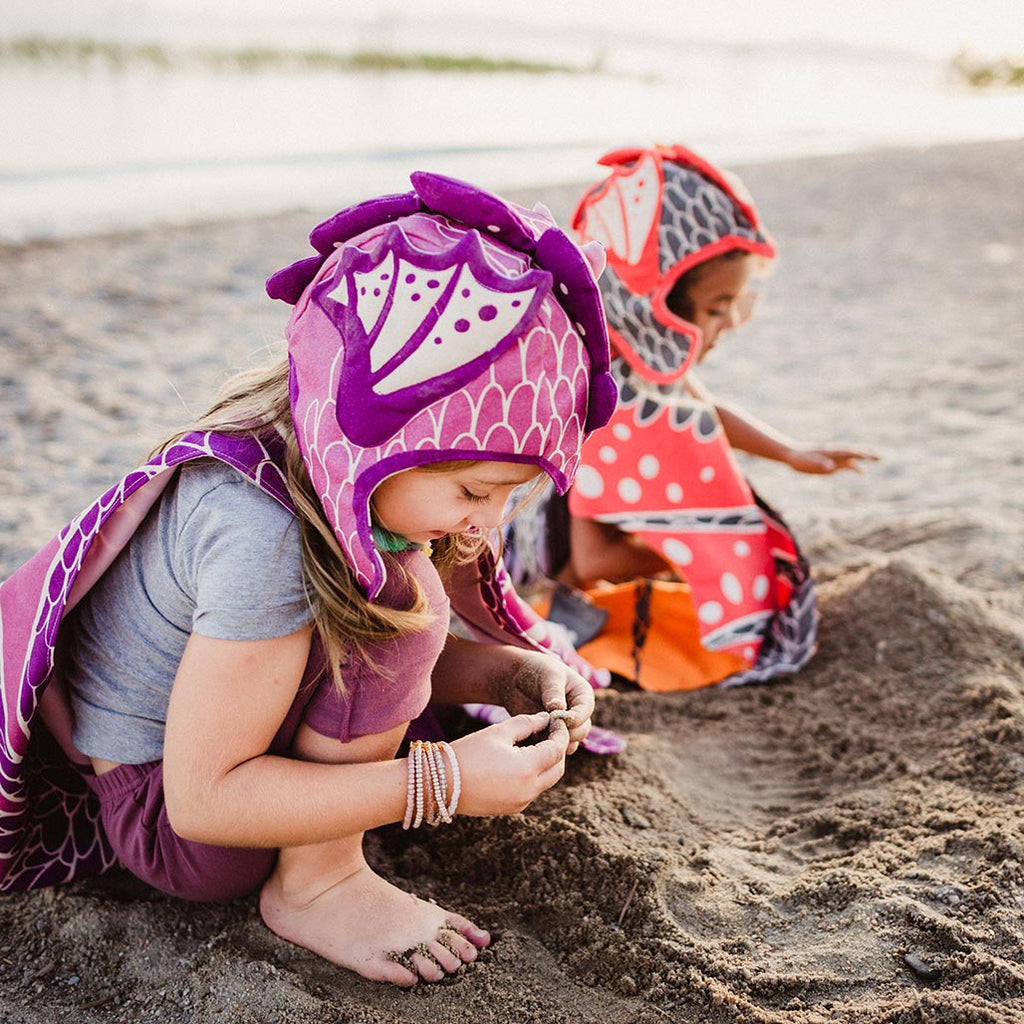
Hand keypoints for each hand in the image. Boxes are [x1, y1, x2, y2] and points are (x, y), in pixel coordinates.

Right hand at [453, 712, 568, 815]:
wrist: (441, 784)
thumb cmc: (468, 753)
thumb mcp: (498, 732)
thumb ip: (526, 723)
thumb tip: (545, 718)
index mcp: (527, 768)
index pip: (557, 750)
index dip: (560, 734)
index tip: (558, 722)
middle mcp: (528, 790)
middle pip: (557, 769)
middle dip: (557, 750)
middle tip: (550, 732)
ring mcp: (521, 802)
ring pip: (546, 781)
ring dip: (546, 764)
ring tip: (535, 744)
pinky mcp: (512, 809)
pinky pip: (533, 791)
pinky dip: (534, 776)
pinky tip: (521, 761)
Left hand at [490, 650, 594, 753]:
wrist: (516, 678)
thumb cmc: (535, 670)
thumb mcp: (547, 675)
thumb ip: (554, 692)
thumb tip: (559, 708)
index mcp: (583, 695)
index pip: (585, 712)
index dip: (574, 718)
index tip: (556, 719)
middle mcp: (578, 712)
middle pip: (581, 731)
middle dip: (565, 732)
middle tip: (545, 729)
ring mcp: (566, 726)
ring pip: (570, 743)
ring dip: (555, 742)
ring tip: (537, 734)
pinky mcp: (552, 735)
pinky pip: (554, 748)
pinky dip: (545, 747)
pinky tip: (532, 740)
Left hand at [786, 446, 879, 474]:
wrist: (792, 454)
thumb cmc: (799, 459)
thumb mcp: (808, 463)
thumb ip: (819, 465)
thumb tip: (831, 467)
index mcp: (830, 452)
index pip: (847, 453)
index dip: (859, 454)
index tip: (869, 456)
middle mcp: (834, 453)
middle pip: (853, 452)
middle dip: (867, 454)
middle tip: (880, 456)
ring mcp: (834, 458)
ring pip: (852, 457)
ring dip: (864, 458)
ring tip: (878, 459)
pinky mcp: (831, 463)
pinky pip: (845, 464)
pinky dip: (855, 466)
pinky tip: (861, 471)